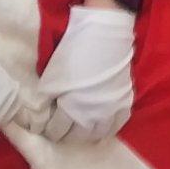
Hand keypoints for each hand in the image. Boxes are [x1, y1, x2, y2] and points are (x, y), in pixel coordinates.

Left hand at [38, 5, 135, 142]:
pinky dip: (108, 127)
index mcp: (73, 108)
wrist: (105, 32)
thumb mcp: (53, 74)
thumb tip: (45, 110)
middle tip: (60, 129)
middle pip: (79, 136)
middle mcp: (94, 114)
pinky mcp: (125, 100)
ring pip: (99, 133)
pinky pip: (118, 124)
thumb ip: (48, 97)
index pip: (58, 130)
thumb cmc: (75, 51)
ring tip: (79, 127)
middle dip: (67, 135)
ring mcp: (112, 109)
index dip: (49, 130)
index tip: (44, 128)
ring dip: (87, 133)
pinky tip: (101, 123)